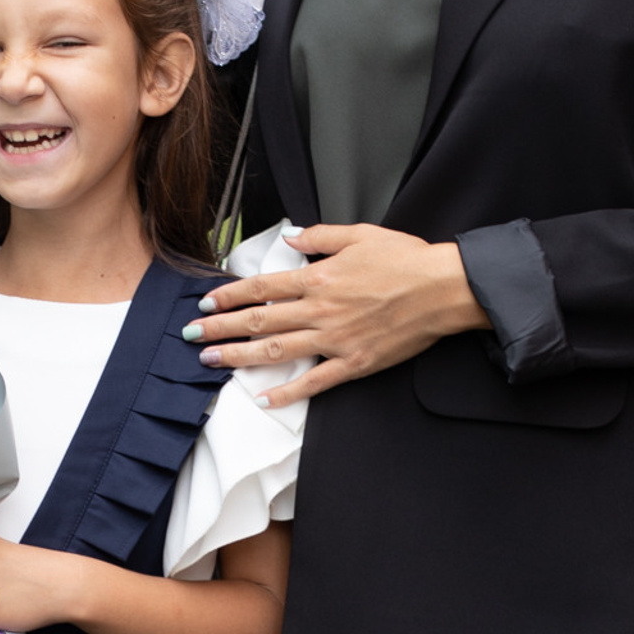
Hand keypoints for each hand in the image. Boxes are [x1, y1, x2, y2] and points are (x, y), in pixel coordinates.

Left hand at [184, 224, 487, 401]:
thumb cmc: (407, 259)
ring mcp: (336, 339)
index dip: (230, 296)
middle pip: (260, 321)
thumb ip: (320, 236)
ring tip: (211, 360)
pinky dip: (288, 392)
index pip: (263, 288)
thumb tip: (291, 236)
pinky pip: (314, 382)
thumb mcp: (361, 234)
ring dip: (239, 357)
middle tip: (190, 335)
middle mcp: (321, 310)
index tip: (207, 302)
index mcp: (320, 278)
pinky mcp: (354, 363)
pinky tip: (264, 398)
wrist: (443, 289)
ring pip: (277, 351)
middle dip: (220, 328)